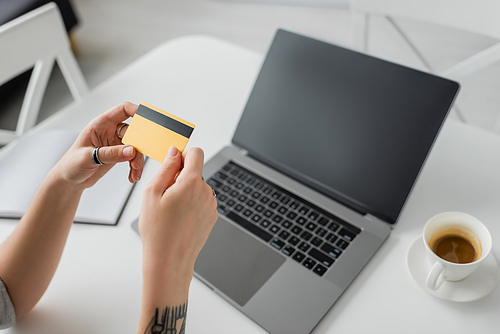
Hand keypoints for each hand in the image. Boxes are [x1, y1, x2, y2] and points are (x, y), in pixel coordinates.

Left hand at [52, 102, 143, 188]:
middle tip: (138, 157)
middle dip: (139, 145)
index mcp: (100, 124)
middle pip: (134, 131)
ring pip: (136, 146)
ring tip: (135, 171)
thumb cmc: (71, 164)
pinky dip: (135, 166)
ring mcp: (115, 143)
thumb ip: (110, 154)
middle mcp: (110, 131)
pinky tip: (133, 175)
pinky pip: (133, 157)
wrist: (69, 180)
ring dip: (138, 159)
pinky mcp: (119, 155)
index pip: (123, 110)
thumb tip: (130, 151)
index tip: (148, 120)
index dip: (137, 111)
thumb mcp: (87, 158)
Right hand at [139, 146, 217, 276]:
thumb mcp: (152, 193)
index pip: (196, 153)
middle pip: (195, 171)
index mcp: (192, 182)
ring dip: (185, 192)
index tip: (172, 165)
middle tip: (164, 197)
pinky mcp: (212, 216)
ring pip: (197, 187)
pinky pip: (201, 201)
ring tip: (171, 212)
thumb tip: (175, 153)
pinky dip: (191, 204)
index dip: (182, 155)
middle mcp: (207, 191)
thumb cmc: (158, 230)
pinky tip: (179, 219)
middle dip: (180, 177)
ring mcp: (212, 205)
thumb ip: (166, 168)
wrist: (170, 260)